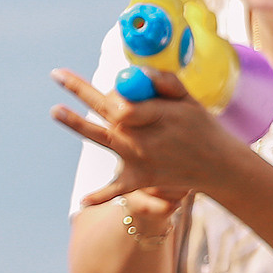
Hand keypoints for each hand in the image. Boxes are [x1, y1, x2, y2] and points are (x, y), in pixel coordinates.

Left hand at [51, 66, 244, 207]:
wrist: (217, 166)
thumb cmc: (200, 128)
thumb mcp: (188, 99)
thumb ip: (163, 82)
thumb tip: (134, 73)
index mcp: (153, 115)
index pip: (121, 99)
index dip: (117, 92)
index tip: (120, 88)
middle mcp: (140, 136)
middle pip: (104, 110)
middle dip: (79, 89)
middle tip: (57, 74)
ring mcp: (135, 158)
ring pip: (99, 137)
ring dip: (75, 123)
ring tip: (54, 110)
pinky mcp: (137, 179)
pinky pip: (115, 188)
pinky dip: (101, 195)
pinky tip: (84, 199)